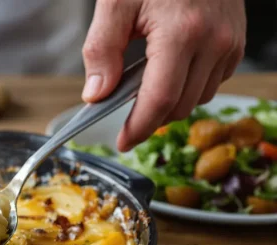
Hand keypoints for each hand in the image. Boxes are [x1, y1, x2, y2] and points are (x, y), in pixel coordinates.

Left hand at [82, 0, 245, 151]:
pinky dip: (189, 85)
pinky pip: (212, 81)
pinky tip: (170, 69)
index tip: (122, 142)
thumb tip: (96, 94)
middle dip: (150, 117)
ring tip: (144, 83)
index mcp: (182, 33)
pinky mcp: (237, 41)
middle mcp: (214, 41)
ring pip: (198, 98)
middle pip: (180, 105)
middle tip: (123, 111)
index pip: (160, 99)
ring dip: (170, 101)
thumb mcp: (116, 3)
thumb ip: (102, 50)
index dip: (139, 127)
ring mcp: (230, 42)